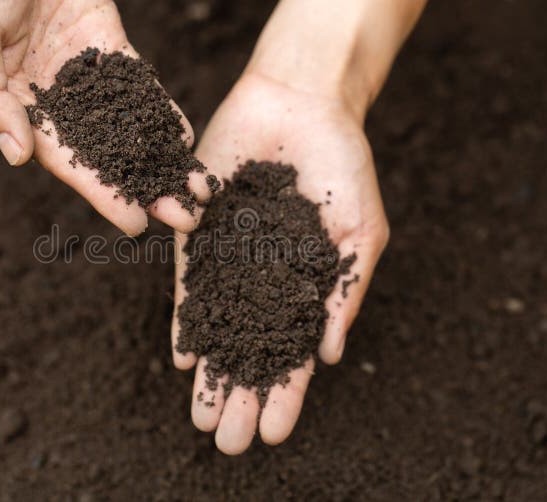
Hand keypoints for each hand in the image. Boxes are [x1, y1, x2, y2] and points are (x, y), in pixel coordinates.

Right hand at [0, 0, 204, 234]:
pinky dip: (158, 110)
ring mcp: (80, 70)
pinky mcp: (106, 43)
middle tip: (183, 218)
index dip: (99, 192)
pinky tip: (183, 139)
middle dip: (141, 186)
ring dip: (157, 157)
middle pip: (102, 152)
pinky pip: (136, 83)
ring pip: (124, 124)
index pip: (62, 159)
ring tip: (195, 189)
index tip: (134, 224)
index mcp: (11, 103)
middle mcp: (49, 95)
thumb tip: (18, 158)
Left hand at [171, 73, 389, 454]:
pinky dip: (188, 320)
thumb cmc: (343, 164)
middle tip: (227, 442)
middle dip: (239, 396)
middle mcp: (265, 280)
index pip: (292, 352)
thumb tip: (329, 355)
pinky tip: (185, 356)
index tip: (276, 433)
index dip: (285, 393)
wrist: (300, 103)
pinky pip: (192, 284)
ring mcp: (231, 258)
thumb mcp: (360, 231)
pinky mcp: (201, 232)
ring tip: (202, 417)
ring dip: (210, 374)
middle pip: (249, 350)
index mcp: (306, 285)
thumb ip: (345, 291)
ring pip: (218, 328)